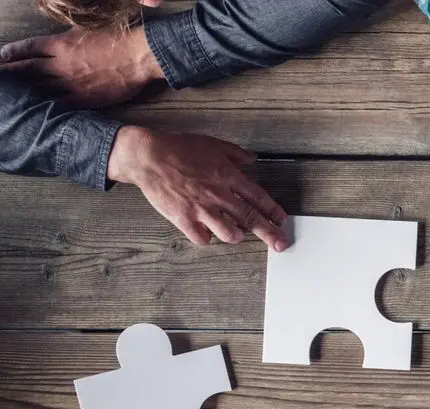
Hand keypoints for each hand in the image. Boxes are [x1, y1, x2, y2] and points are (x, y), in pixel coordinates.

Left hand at [0, 26, 162, 108]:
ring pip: (41, 89)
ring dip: (25, 92)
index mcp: (60, 44)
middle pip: (29, 69)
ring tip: (13, 94)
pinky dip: (48, 108)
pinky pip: (61, 105)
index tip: (3, 55)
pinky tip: (39, 110)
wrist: (138, 56)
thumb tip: (57, 37)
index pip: (29, 47)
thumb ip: (68, 35)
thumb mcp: (86, 28)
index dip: (14, 51)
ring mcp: (72, 84)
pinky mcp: (86, 99)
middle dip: (12, 73)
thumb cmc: (116, 38)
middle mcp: (61, 65)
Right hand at [106, 126, 287, 250]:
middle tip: (280, 244)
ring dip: (236, 236)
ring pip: (229, 233)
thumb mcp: (212, 144)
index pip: (258, 197)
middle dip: (269, 234)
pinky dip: (206, 238)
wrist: (147, 156)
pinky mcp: (183, 219)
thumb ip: (235, 153)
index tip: (281, 221)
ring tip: (238, 235)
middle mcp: (218, 194)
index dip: (273, 211)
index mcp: (227, 176)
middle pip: (250, 219)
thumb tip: (251, 159)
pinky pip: (201, 238)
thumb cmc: (178, 148)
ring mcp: (201, 208)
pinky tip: (207, 233)